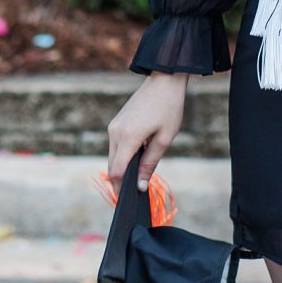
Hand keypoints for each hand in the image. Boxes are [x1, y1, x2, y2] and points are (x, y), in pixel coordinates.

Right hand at [106, 71, 188, 193]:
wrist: (164, 81)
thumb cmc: (169, 109)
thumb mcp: (164, 139)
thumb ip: (150, 163)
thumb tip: (140, 186)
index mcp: (127, 137)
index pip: (117, 172)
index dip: (120, 189)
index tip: (128, 201)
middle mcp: (115, 132)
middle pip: (112, 166)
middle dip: (120, 182)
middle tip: (135, 194)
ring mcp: (113, 127)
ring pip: (113, 157)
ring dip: (122, 168)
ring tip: (138, 177)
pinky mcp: (116, 123)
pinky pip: (115, 146)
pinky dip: (123, 156)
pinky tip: (136, 160)